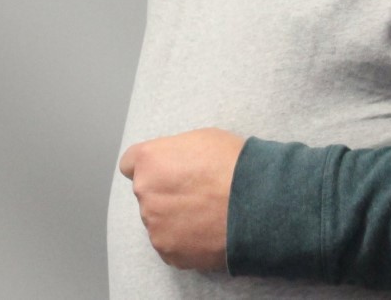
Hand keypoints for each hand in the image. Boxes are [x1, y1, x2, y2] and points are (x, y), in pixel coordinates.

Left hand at [118, 128, 244, 270]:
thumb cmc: (235, 165)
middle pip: (147, 194)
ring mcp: (155, 224)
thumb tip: (173, 163)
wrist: (259, 203)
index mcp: (148, 160)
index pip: (130, 164)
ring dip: (174, 220)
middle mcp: (145, 192)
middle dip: (165, 195)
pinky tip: (206, 233)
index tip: (164, 173)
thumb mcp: (201, 139)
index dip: (150, 168)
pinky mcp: (168, 251)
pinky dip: (185, 242)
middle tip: (195, 197)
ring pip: (158, 221)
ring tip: (205, 217)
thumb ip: (174, 153)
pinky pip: (170, 245)